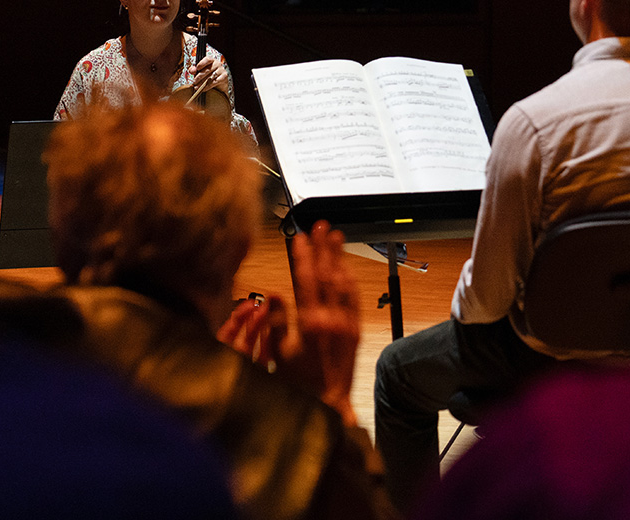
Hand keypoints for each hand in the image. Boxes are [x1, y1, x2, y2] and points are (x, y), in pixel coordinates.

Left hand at [192, 55, 228, 91]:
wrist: (220, 81)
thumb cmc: (209, 74)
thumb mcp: (201, 70)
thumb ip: (195, 69)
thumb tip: (191, 70)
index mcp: (212, 60)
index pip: (207, 59)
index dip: (202, 63)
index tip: (197, 68)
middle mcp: (218, 64)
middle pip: (208, 70)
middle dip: (199, 77)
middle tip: (194, 82)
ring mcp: (221, 70)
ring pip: (211, 77)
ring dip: (202, 83)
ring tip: (197, 87)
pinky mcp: (224, 77)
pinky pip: (215, 82)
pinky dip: (208, 86)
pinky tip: (203, 89)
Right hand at [217, 221, 360, 425]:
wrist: (329, 404)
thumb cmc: (299, 384)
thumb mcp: (277, 354)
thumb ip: (274, 323)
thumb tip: (273, 295)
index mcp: (309, 323)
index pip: (305, 279)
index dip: (303, 255)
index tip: (299, 237)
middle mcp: (331, 320)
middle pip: (326, 274)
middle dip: (323, 247)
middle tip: (320, 226)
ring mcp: (346, 324)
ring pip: (343, 282)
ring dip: (339, 257)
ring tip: (335, 237)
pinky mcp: (355, 330)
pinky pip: (354, 298)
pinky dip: (349, 279)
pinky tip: (346, 268)